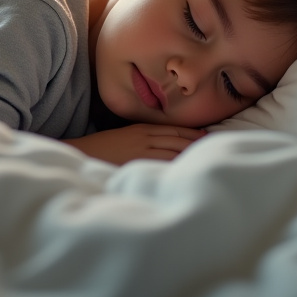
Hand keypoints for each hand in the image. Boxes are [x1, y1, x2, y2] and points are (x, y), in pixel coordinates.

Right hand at [62, 124, 207, 164]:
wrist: (82, 152)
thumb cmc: (101, 148)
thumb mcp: (123, 138)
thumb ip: (142, 140)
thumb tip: (160, 149)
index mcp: (142, 129)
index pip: (174, 129)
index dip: (191, 132)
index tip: (205, 136)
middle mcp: (145, 136)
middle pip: (178, 138)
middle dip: (196, 143)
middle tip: (214, 147)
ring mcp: (142, 149)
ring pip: (174, 149)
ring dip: (191, 153)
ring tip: (206, 157)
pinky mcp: (138, 160)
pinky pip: (163, 161)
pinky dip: (178, 163)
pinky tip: (188, 168)